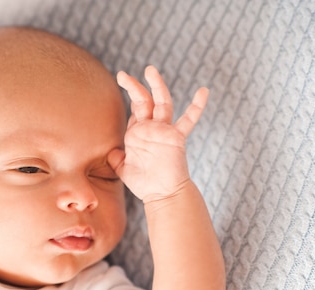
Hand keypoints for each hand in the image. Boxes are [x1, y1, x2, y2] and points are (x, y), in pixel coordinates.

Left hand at [107, 65, 207, 202]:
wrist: (162, 195)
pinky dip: (197, 106)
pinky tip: (203, 91)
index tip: (121, 83)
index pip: (134, 112)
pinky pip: (189, 120)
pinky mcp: (176, 137)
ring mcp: (164, 131)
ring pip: (162, 103)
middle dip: (133, 87)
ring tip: (149, 70)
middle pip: (144, 101)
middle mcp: (151, 129)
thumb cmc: (144, 184)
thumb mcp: (123, 169)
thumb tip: (111, 151)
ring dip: (156, 86)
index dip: (128, 100)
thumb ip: (116, 158)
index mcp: (138, 134)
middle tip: (121, 74)